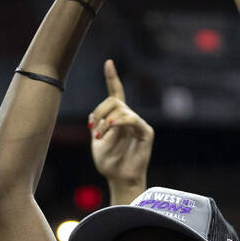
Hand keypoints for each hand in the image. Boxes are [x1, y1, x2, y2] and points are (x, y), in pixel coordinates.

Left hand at [89, 59, 153, 203]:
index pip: (116, 93)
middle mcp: (129, 118)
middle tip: (94, 131)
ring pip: (120, 109)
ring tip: (99, 136)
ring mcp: (138, 124)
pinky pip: (131, 119)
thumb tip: (94, 115)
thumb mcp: (97, 142)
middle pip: (114, 100)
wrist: (119, 178)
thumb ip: (97, 125)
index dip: (112, 77)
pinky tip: (110, 128)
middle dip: (100, 112)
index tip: (109, 62)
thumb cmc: (109, 163)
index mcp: (117, 118)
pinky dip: (118, 122)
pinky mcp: (146, 132)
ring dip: (106, 121)